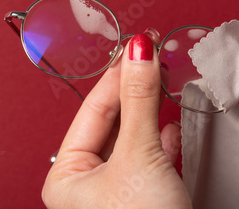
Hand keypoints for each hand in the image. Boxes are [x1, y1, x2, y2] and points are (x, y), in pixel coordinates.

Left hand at [42, 31, 191, 208]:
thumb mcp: (140, 154)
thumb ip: (140, 100)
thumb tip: (139, 50)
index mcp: (67, 174)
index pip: (93, 109)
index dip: (118, 75)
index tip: (138, 44)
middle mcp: (85, 183)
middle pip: (112, 122)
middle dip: (135, 91)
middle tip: (152, 57)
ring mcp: (114, 191)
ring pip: (132, 139)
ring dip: (150, 112)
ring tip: (163, 82)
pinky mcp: (141, 198)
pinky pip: (149, 159)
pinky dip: (163, 140)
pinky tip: (172, 126)